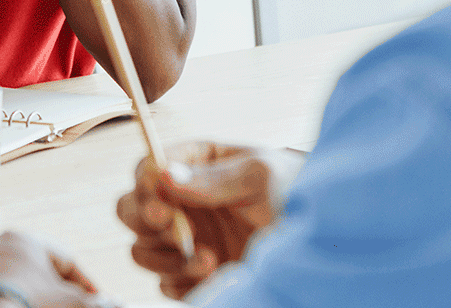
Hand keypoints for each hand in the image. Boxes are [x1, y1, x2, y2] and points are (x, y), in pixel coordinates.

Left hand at [0, 231, 114, 307]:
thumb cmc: (27, 303)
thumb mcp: (68, 302)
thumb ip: (94, 303)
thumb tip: (118, 305)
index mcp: (23, 240)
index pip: (64, 260)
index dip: (83, 284)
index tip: (94, 300)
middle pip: (35, 272)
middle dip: (53, 292)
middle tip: (63, 306)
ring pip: (8, 283)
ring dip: (26, 297)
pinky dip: (0, 301)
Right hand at [117, 142, 277, 299]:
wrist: (321, 236)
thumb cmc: (292, 189)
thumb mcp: (259, 174)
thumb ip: (212, 178)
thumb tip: (165, 176)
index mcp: (192, 165)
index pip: (146, 170)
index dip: (144, 186)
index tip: (161, 204)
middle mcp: (180, 201)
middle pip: (129, 210)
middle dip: (144, 221)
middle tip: (173, 228)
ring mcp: (185, 238)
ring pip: (142, 252)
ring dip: (165, 259)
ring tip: (208, 259)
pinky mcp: (194, 273)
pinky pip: (166, 285)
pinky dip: (181, 284)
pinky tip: (214, 276)